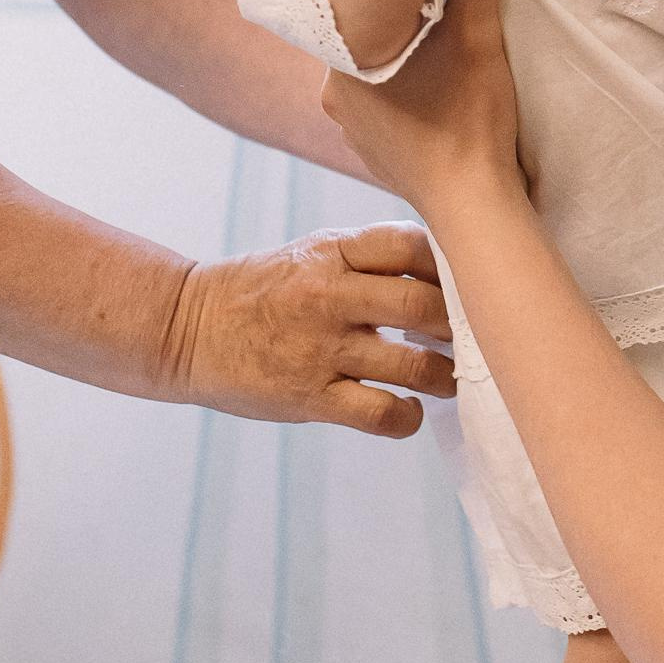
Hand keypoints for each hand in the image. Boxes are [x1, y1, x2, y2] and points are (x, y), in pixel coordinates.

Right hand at [156, 226, 454, 436]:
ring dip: (446, 377)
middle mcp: (328, 296)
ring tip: (453, 379)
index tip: (466, 284)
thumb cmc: (262, 291)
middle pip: (423, 305)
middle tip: (476, 339)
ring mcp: (319, 349)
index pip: (411, 245)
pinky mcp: (309, 397)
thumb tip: (446, 273)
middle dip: (461, 326)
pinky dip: (407, 417)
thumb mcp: (311, 254)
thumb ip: (368, 259)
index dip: (451, 264)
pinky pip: (380, 412)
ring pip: (412, 366)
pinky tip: (410, 412)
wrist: (186, 329)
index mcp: (331, 252)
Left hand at [323, 0, 525, 217]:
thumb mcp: (477, 37)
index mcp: (340, 63)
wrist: (473, 206)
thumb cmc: (467, 122)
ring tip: (433, 31)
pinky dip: (404, 87)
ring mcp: (353, 129)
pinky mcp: (378, 151)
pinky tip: (433, 81)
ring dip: (398, 50)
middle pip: (359, 33)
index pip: (345, 1)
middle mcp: (334, 96)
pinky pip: (383, 102)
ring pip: (371, 68)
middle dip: (391, 12)